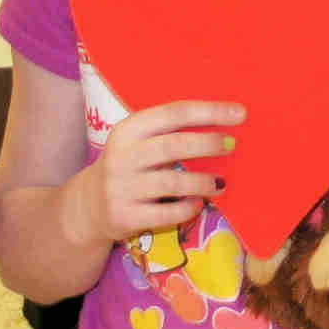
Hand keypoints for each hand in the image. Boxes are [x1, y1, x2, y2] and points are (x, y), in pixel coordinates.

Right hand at [65, 99, 241, 245]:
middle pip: (173, 145)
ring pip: (172, 182)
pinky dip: (188, 208)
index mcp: (129, 130)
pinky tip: (198, 203)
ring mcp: (121, 188)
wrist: (89, 205)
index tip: (240, 114)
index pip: (174, 113)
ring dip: (202, 182)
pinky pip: (166, 213)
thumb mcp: (139, 141)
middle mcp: (122, 156)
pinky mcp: (124, 217)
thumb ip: (171, 131)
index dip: (210, 112)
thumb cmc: (129, 165)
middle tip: (232, 145)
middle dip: (208, 143)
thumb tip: (226, 121)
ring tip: (221, 183)